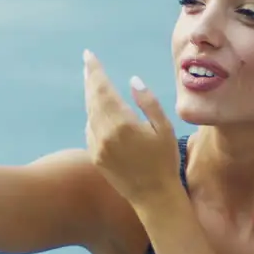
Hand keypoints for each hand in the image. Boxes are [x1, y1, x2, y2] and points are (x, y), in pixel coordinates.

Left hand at [83, 49, 180, 208]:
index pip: (103, 89)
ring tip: (93, 84)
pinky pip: (90, 130)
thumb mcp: (164, 129)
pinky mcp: (96, 157)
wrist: (154, 197)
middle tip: (88, 64)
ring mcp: (97, 146)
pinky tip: (99, 112)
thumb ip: (148, 102)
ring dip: (91, 98)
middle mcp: (105, 133)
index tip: (88, 56)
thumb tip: (133, 81)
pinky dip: (93, 117)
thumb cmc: (165, 161)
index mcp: (122, 123)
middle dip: (90, 79)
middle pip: (92, 99)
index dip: (95, 71)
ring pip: (89, 114)